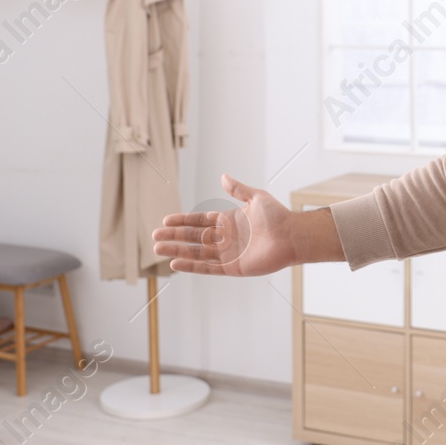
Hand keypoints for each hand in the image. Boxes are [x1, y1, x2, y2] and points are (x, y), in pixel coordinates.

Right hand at [152, 173, 298, 275]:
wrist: (291, 236)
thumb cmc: (277, 216)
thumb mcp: (256, 197)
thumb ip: (238, 189)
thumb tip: (222, 176)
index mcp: (229, 221)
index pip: (200, 221)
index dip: (183, 220)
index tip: (166, 220)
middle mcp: (226, 238)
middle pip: (193, 237)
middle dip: (174, 236)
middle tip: (154, 236)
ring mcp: (228, 254)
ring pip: (196, 252)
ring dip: (177, 250)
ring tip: (158, 248)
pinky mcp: (232, 268)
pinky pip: (207, 267)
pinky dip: (191, 265)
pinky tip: (175, 263)